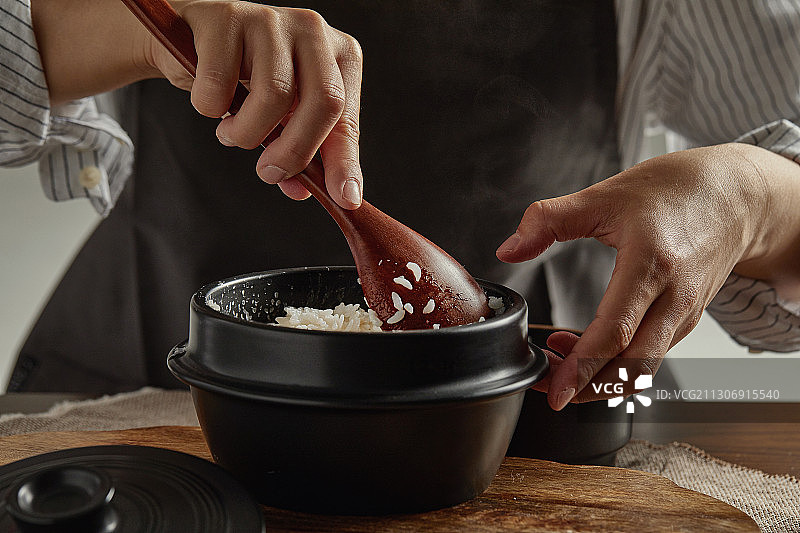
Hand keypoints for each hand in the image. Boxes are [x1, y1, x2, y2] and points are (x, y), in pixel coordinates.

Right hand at [32, 0, 362, 208]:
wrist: (190, 40)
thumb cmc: (246, 78)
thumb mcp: (282, 117)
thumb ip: (301, 152)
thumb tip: (303, 191)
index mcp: (339, 55)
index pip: (346, 116)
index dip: (344, 162)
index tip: (343, 199)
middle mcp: (313, 30)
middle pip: (323, 101)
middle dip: (296, 151)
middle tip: (270, 173)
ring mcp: (271, 19)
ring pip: (273, 96)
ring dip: (246, 133)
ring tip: (232, 132)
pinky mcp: (227, 17)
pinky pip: (220, 84)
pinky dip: (210, 107)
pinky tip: (211, 101)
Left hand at [497, 143, 799, 409]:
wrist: (736, 194)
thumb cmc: (675, 190)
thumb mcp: (604, 195)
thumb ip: (549, 220)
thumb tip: (509, 249)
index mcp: (651, 264)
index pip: (614, 333)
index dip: (581, 368)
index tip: (555, 390)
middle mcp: (675, 296)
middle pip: (631, 365)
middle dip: (587, 387)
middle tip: (548, 389)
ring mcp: (685, 311)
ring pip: (643, 365)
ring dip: (600, 375)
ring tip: (558, 361)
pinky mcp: (687, 316)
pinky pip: (652, 352)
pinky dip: (619, 361)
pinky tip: (588, 346)